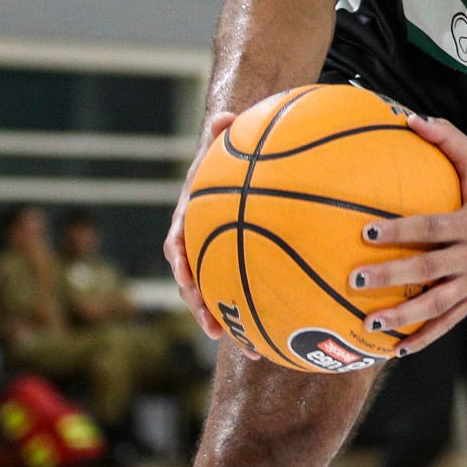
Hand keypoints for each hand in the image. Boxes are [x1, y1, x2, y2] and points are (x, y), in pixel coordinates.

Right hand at [163, 111, 252, 352]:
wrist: (231, 171)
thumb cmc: (226, 157)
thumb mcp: (221, 144)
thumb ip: (222, 133)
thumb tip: (225, 117)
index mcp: (188, 224)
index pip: (178, 249)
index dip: (182, 268)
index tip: (189, 282)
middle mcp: (198, 249)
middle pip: (195, 286)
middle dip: (203, 310)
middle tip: (217, 330)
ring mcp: (217, 262)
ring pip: (220, 299)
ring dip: (233, 325)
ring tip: (255, 350)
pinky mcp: (239, 268)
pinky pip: (247, 294)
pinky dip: (261, 314)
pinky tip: (287, 334)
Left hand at [353, 115, 466, 354]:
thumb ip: (447, 137)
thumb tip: (408, 117)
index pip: (430, 227)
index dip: (399, 229)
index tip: (365, 231)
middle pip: (428, 268)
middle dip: (391, 275)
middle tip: (355, 279)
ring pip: (437, 304)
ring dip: (403, 317)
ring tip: (369, 324)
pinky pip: (449, 322)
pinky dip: (425, 337)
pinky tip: (396, 349)